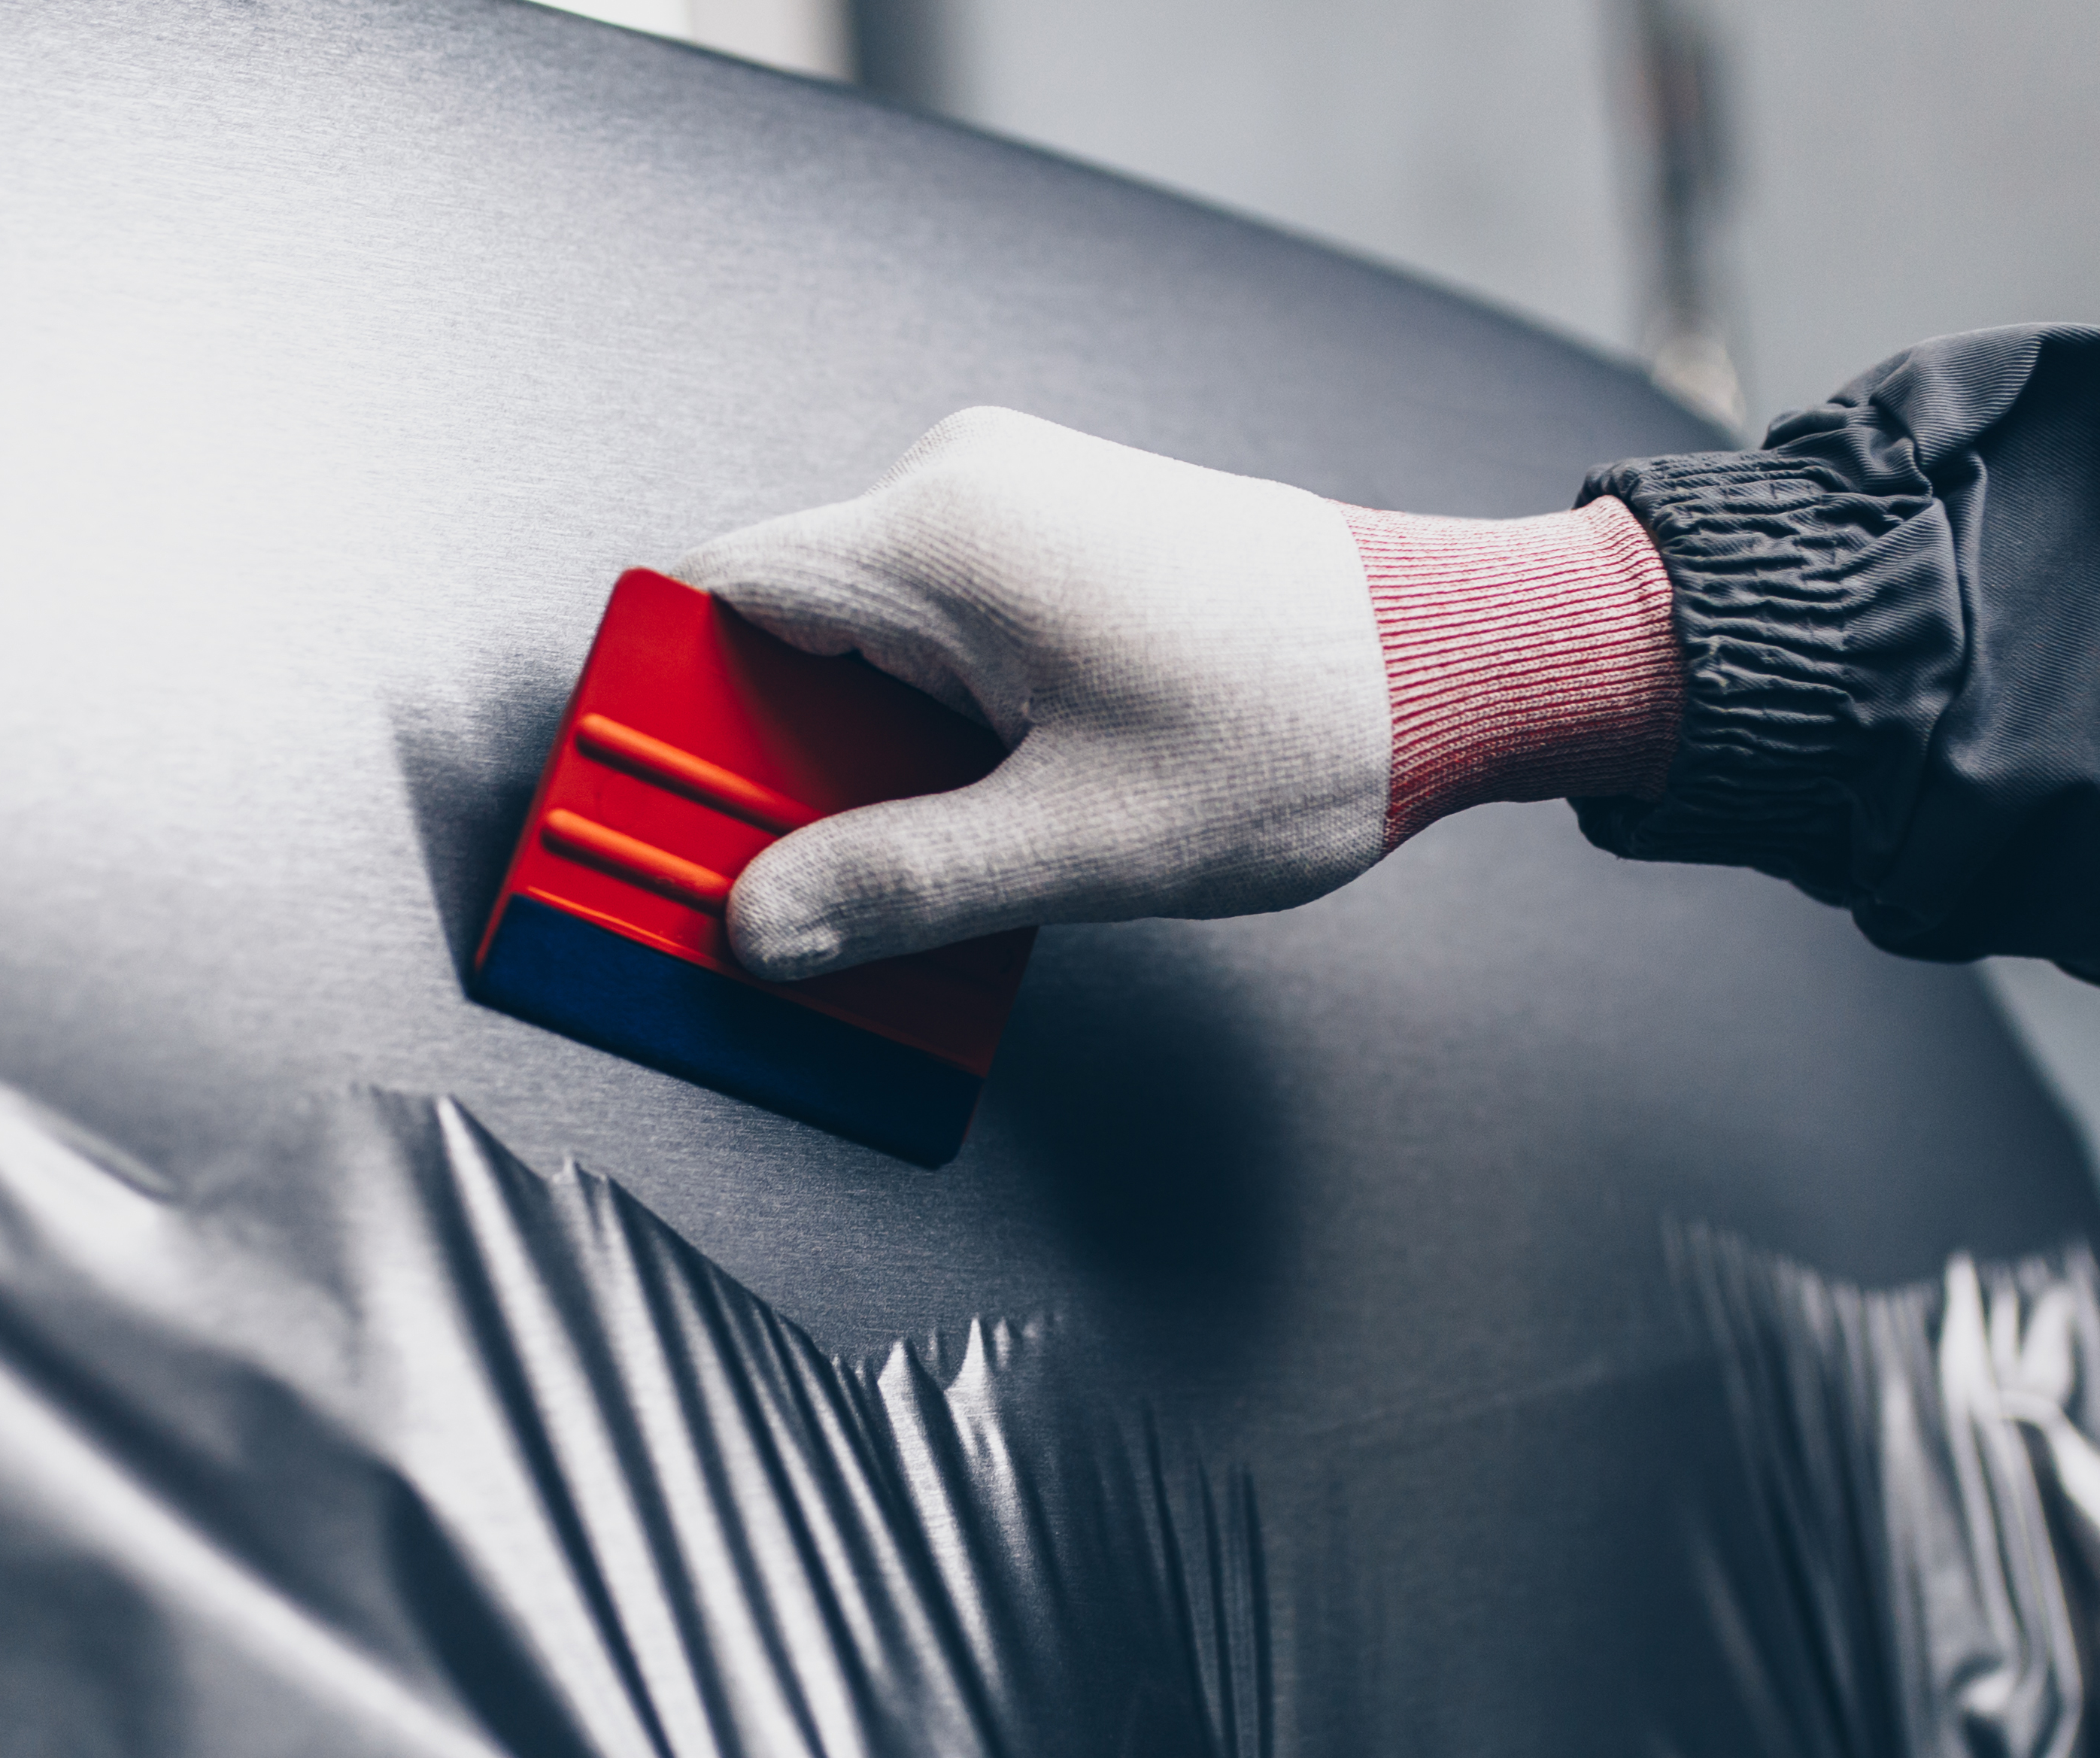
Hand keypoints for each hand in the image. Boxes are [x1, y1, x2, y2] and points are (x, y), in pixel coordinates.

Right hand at [672, 407, 1394, 976]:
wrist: (1455, 656)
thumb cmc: (1296, 732)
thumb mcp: (1079, 843)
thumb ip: (900, 885)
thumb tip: (760, 925)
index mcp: (940, 537)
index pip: (712, 598)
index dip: (658, 714)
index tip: (644, 815)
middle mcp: (960, 489)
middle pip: (777, 631)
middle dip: (765, 766)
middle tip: (782, 889)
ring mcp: (1012, 505)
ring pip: (858, 643)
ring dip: (856, 761)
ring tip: (914, 866)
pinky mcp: (1057, 543)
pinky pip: (933, 635)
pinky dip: (924, 730)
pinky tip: (977, 816)